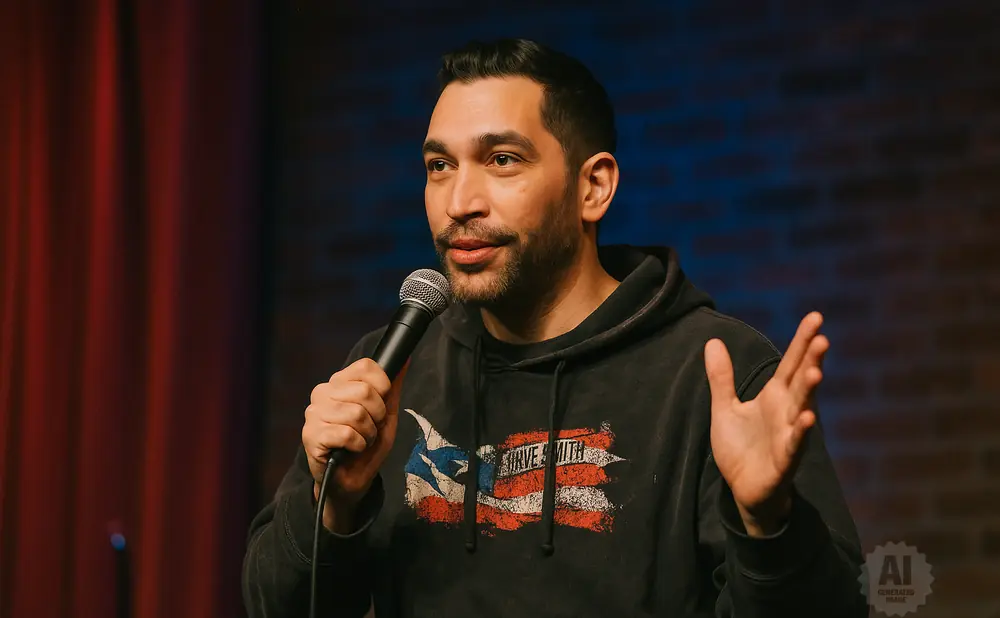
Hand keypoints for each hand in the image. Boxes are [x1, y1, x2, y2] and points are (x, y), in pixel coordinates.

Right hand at [303, 358, 405, 531]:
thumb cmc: (367, 445)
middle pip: (365, 391)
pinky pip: (346, 433)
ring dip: (367, 434)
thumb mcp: (386, 414)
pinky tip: (350, 449)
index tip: (380, 405)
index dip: (382, 387)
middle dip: (377, 416)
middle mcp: (322, 393)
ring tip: (360, 440)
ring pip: (357, 414)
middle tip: (369, 429)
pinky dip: (357, 445)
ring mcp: (314, 413)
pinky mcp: (311, 435)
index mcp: (339, 382)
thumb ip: (392, 387)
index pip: (366, 367)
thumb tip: (405, 359)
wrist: (351, 481)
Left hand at [705, 312, 827, 536]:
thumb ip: (721, 377)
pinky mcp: (785, 460)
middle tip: (822, 338)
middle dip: (812, 361)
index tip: (816, 317)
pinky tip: (806, 417)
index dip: (803, 341)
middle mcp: (786, 411)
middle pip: (801, 381)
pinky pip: (794, 444)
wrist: (743, 490)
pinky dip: (800, 432)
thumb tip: (713, 342)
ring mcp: (789, 435)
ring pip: (802, 409)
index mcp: (774, 396)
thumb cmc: (740, 449)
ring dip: (809, 392)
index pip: (791, 363)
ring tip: (816, 373)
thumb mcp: (725, 408)